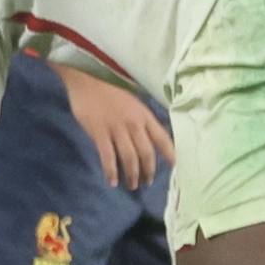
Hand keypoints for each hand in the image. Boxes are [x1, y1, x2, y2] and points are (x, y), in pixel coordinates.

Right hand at [55, 66, 175, 188]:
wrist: (88, 78)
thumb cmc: (110, 89)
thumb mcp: (133, 102)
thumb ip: (140, 119)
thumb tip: (147, 137)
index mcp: (145, 115)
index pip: (162, 138)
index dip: (170, 154)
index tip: (176, 167)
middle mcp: (134, 124)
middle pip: (146, 153)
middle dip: (149, 171)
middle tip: (147, 182)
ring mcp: (117, 129)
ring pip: (130, 158)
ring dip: (132, 174)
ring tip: (132, 185)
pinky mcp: (99, 133)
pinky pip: (108, 157)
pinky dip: (111, 171)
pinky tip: (112, 181)